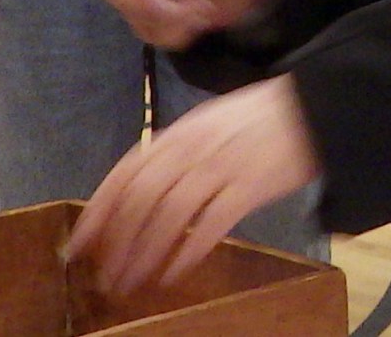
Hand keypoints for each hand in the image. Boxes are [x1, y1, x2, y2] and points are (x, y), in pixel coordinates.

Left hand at [66, 74, 320, 294]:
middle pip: (141, 199)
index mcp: (177, 134)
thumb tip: (143, 188)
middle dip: (117, 241)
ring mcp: (220, 168)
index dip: (99, 209)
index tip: (80, 241)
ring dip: (145, 253)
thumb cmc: (257, 118)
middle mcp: (191, 150)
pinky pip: (210, 225)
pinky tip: (174, 274)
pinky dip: (188, 251)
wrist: (310, 108)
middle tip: (103, 276)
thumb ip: (176, 151)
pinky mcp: (249, 188)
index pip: (126, 173)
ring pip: (169, 215)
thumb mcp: (207, 123)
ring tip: (131, 282)